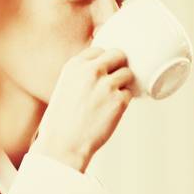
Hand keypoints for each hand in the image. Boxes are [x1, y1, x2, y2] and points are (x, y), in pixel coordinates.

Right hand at [29, 46, 132, 172]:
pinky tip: (113, 110)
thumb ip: (82, 75)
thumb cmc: (62, 120)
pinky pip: (130, 93)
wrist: (63, 144)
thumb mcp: (66, 87)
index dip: (105, 60)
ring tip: (112, 98)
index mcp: (75, 65)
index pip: (99, 49)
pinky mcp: (119, 100)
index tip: (104, 70)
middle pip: (118, 54)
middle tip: (115, 81)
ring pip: (128, 73)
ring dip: (124, 84)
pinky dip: (125, 101)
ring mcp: (107, 85)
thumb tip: (103, 69)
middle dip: (120, 66)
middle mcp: (91, 71)